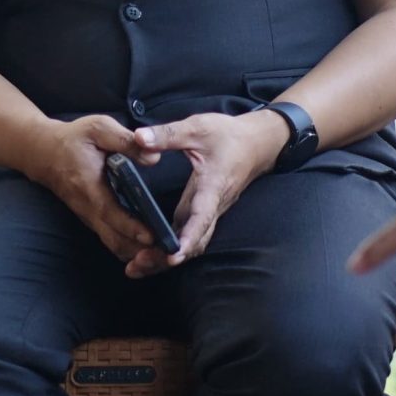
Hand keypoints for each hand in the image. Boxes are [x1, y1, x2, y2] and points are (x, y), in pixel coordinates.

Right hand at [26, 114, 169, 273]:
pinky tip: (149, 246)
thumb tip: (153, 157)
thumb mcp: (97, 128)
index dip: (130, 226)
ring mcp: (89, 217)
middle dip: (140, 249)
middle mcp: (88, 208)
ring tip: (163, 252)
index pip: (110, 212)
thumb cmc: (73, 139)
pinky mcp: (92, 220)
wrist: (44, 152)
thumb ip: (125, 141)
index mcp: (90, 186)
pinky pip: (112, 240)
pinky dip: (130, 247)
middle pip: (114, 239)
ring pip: (114, 245)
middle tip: (167, 251)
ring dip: (136, 252)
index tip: (150, 236)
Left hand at [130, 110, 288, 271]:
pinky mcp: (205, 211)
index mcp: (212, 186)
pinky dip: (173, 247)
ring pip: (193, 242)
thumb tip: (138, 138)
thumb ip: (167, 134)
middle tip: (138, 266)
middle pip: (194, 240)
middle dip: (168, 257)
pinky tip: (151, 254)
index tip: (173, 254)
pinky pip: (191, 235)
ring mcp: (211, 211)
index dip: (188, 237)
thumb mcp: (198, 128)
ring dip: (168, 257)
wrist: (257, 144)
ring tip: (137, 267)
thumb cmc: (229, 136)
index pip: (202, 217)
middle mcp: (213, 205)